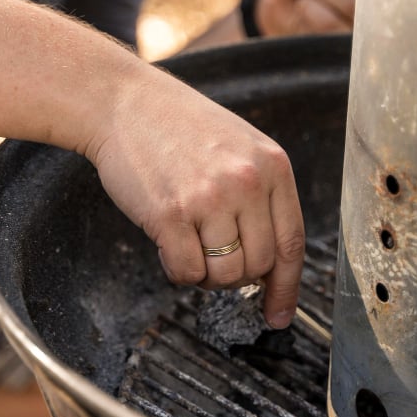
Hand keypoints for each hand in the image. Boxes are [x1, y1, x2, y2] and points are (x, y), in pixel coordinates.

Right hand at [85, 67, 304, 328]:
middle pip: (258, 265)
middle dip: (236, 276)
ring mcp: (209, 197)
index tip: (278, 314)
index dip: (286, 286)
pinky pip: (186, 272)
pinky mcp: (170, 213)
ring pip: (224, 275)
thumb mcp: (241, 149)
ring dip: (205, 274)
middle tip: (213, 258)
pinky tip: (167, 243)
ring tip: (188, 244)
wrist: (125, 103)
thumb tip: (269, 267)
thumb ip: (261, 197)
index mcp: (273, 167)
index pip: (291, 243)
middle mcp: (247, 182)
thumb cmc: (180, 128)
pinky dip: (177, 270)